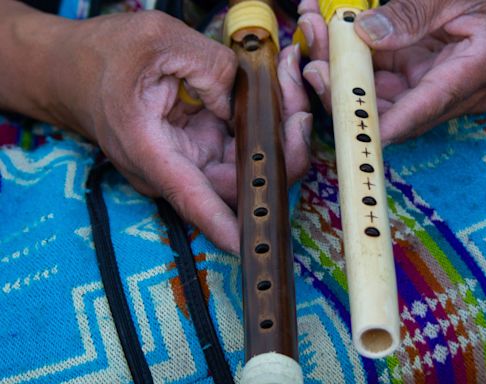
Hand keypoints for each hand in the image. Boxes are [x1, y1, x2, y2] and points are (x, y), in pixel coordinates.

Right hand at [43, 11, 310, 253]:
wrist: (75, 69)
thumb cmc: (105, 56)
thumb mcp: (158, 41)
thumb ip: (210, 67)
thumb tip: (248, 100)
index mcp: (149, 148)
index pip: (191, 195)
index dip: (222, 224)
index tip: (249, 245)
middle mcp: (172, 165)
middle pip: (237, 181)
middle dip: (280, 149)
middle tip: (299, 108)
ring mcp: (189, 158)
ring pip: (247, 163)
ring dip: (277, 130)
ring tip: (289, 81)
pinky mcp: (201, 146)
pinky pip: (242, 145)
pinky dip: (264, 120)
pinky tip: (276, 85)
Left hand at [297, 0, 485, 143]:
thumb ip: (412, 13)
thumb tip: (365, 33)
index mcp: (478, 70)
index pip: (425, 107)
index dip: (385, 124)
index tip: (350, 128)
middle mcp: (458, 92)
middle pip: (395, 108)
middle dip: (348, 91)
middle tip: (314, 62)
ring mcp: (439, 88)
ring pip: (384, 95)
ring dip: (346, 74)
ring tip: (316, 37)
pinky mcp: (425, 79)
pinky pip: (386, 80)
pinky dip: (358, 64)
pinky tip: (333, 39)